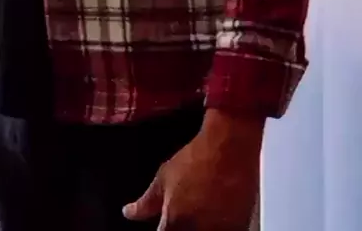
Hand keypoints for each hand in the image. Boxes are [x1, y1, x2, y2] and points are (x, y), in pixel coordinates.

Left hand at [123, 109, 261, 229]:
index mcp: (174, 224)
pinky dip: (219, 227)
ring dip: (200, 229)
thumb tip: (129, 213)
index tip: (164, 226)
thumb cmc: (196, 159)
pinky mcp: (240, 226)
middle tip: (182, 217)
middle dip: (180, 229)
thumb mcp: (164, 178)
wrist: (229, 146)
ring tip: (199, 215)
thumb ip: (145, 202)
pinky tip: (215, 217)